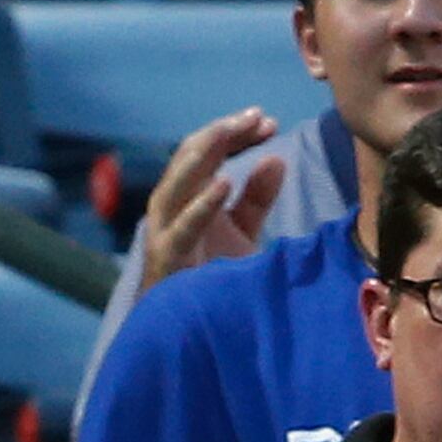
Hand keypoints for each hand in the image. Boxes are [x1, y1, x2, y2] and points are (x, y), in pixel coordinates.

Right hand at [137, 111, 285, 286]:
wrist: (188, 326)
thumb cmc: (212, 276)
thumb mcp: (243, 231)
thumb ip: (257, 197)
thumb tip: (277, 159)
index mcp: (189, 194)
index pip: (210, 151)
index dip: (237, 134)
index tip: (268, 122)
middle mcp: (172, 204)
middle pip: (192, 156)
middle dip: (223, 133)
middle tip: (255, 116)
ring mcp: (164, 228)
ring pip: (176, 182)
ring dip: (202, 154)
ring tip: (228, 130)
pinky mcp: (166, 256)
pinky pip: (183, 226)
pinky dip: (202, 204)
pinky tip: (224, 183)